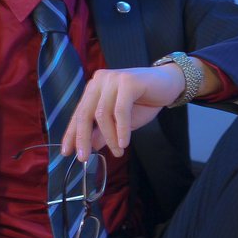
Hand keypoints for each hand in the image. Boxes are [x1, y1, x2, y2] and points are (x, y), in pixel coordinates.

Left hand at [61, 65, 184, 159]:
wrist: (170, 84)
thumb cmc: (145, 101)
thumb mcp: (121, 121)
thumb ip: (105, 131)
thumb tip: (91, 146)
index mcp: (95, 88)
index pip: (79, 113)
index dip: (72, 133)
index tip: (67, 152)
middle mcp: (100, 81)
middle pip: (85, 113)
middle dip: (83, 138)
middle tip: (84, 158)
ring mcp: (113, 79)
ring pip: (103, 114)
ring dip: (110, 137)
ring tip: (118, 152)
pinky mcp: (128, 81)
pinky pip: (120, 111)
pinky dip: (121, 130)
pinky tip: (124, 143)